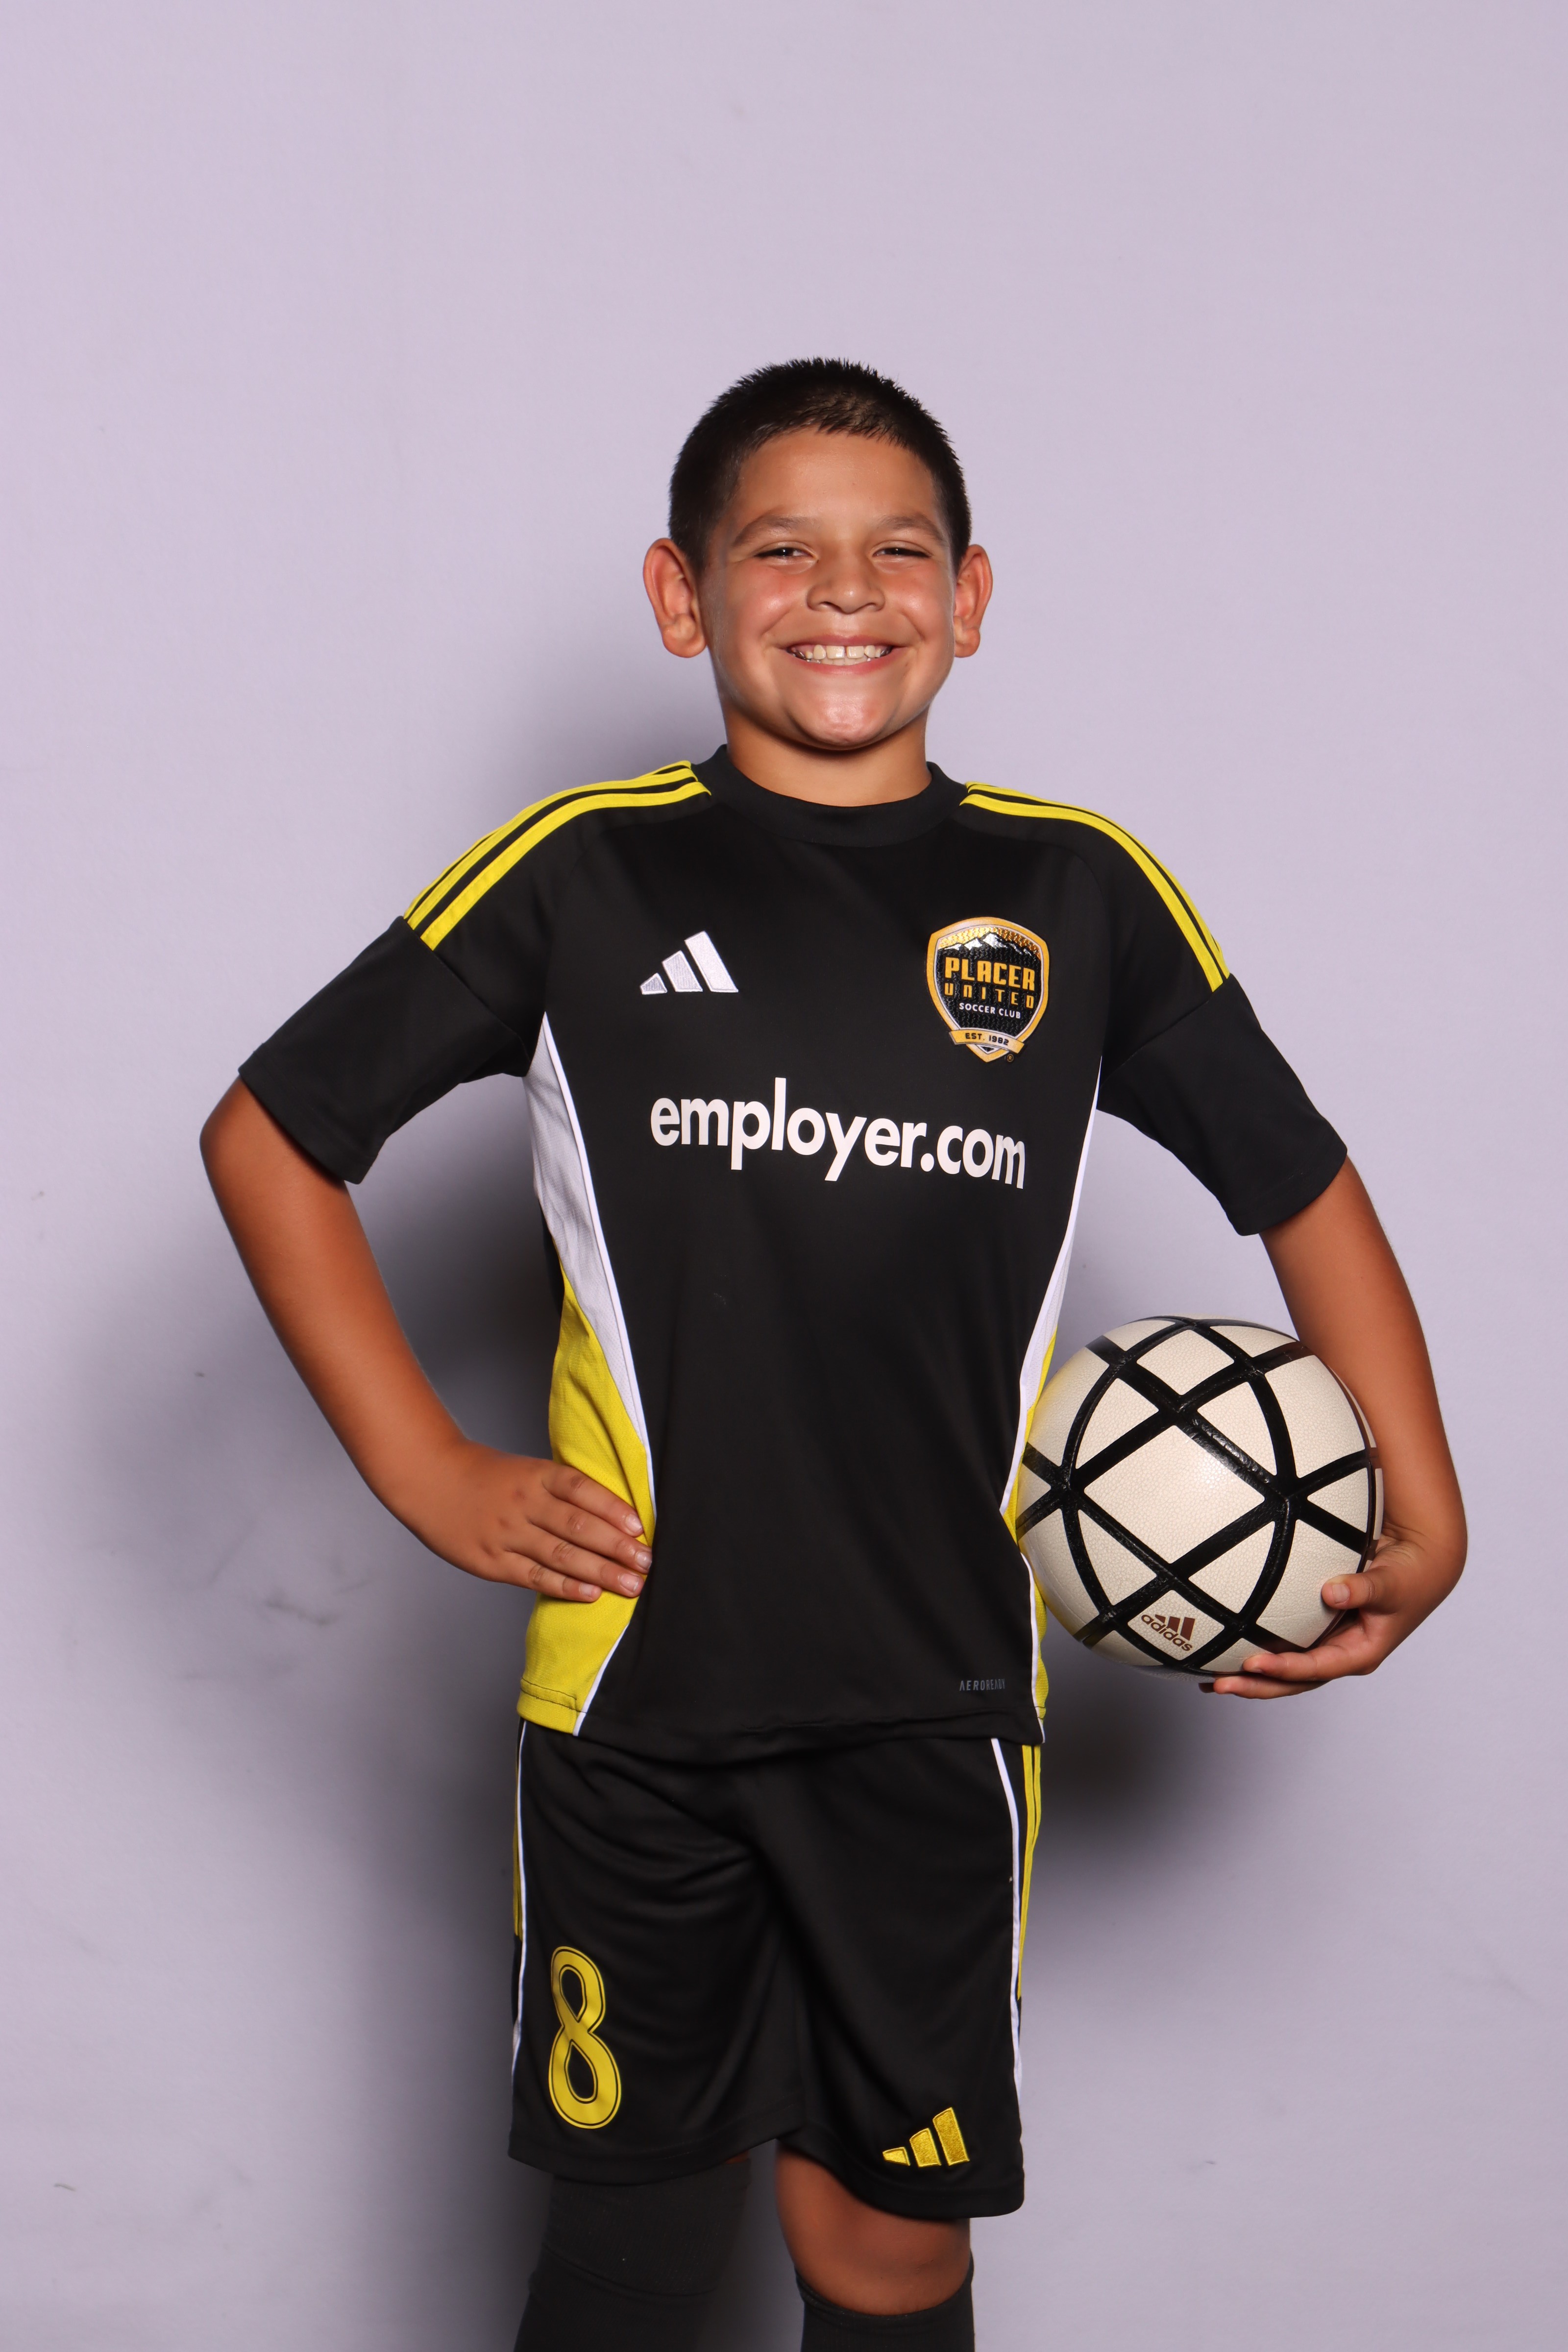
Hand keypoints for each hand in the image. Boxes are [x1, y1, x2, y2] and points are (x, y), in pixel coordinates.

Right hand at [396, 1440, 650, 1603]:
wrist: (430, 1480)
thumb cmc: (486, 1476)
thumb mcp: (526, 1470)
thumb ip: (560, 1491)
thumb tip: (610, 1515)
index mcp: (535, 1475)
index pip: (581, 1490)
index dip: (612, 1508)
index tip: (640, 1527)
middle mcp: (524, 1504)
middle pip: (577, 1526)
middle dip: (616, 1547)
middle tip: (647, 1562)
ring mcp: (507, 1534)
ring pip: (561, 1555)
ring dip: (601, 1572)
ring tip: (632, 1584)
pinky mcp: (492, 1562)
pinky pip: (534, 1577)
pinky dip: (565, 1587)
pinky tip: (591, 1594)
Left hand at [1202, 1521, 1462, 1697]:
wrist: (1417, 1567)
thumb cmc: (1408, 1576)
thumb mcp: (1391, 1582)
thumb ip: (1364, 1588)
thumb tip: (1333, 1591)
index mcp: (1360, 1653)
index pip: (1316, 1668)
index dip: (1285, 1669)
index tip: (1253, 1664)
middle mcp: (1341, 1654)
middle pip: (1294, 1681)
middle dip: (1257, 1685)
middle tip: (1218, 1685)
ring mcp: (1328, 1645)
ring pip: (1286, 1670)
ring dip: (1251, 1676)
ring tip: (1210, 1681)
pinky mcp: (1318, 1630)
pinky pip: (1285, 1645)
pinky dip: (1258, 1649)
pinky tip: (1226, 1646)